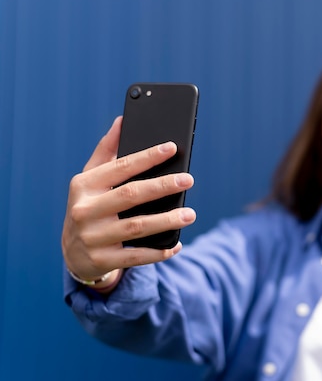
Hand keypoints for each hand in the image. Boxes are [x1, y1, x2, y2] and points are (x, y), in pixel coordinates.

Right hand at [61, 116, 196, 286]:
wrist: (72, 254)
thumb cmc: (90, 207)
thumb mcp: (91, 180)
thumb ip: (107, 151)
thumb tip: (123, 119)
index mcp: (85, 185)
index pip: (121, 167)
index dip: (148, 157)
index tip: (172, 148)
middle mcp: (85, 210)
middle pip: (131, 195)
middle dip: (162, 186)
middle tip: (189, 179)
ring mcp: (92, 237)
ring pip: (136, 227)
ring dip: (166, 220)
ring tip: (190, 214)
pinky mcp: (102, 260)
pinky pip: (136, 256)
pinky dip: (159, 251)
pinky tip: (177, 244)